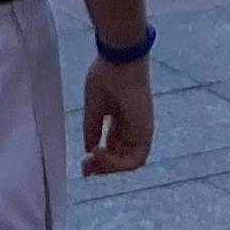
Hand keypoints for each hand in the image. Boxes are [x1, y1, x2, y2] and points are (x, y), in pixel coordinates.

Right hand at [81, 52, 153, 175]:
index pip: (113, 148)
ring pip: (128, 163)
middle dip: (102, 167)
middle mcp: (133, 129)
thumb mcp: (95, 107)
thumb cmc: (106, 76)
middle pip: (120, 158)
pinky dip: (117, 164)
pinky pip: (135, 160)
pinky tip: (99, 155)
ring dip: (109, 167)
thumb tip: (88, 149)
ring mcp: (141, 131)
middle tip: (86, 169)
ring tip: (92, 160)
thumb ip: (92, 129)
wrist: (119, 59)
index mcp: (121, 121)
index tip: (84, 162)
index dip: (100, 159)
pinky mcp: (145, 131)